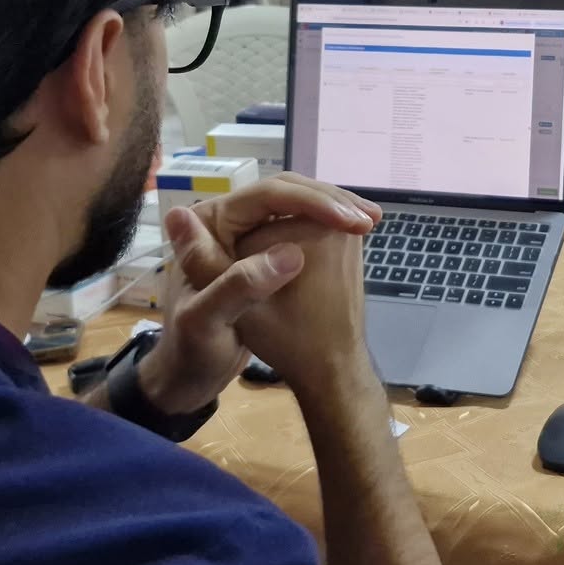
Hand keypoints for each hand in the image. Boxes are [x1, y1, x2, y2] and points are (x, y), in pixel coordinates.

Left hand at [142, 177, 378, 412]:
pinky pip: (301, 225)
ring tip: (370, 221)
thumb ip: (237, 287)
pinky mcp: (263, 249)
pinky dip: (330, 226)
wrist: (193, 373)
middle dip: (331, 200)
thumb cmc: (194, 351)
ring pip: (298, 205)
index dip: (311, 202)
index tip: (350, 221)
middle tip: (369, 218)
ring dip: (336, 209)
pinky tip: (356, 233)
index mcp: (208, 223)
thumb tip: (290, 252)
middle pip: (286, 191)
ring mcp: (247, 232)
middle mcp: (227, 218)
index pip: (266, 194)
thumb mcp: (206, 322)